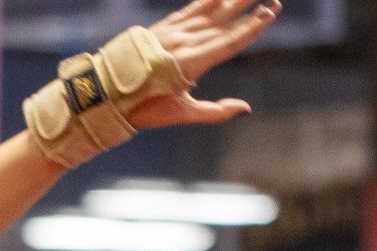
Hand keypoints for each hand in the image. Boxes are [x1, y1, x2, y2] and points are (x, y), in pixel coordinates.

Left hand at [133, 0, 281, 130]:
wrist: (106, 93)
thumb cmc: (144, 108)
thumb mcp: (180, 113)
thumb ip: (215, 111)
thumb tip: (245, 108)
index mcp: (191, 63)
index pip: (230, 41)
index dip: (252, 27)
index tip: (270, 13)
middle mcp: (184, 42)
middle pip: (223, 20)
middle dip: (249, 9)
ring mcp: (173, 32)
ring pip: (208, 9)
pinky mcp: (163, 27)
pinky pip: (190, 8)